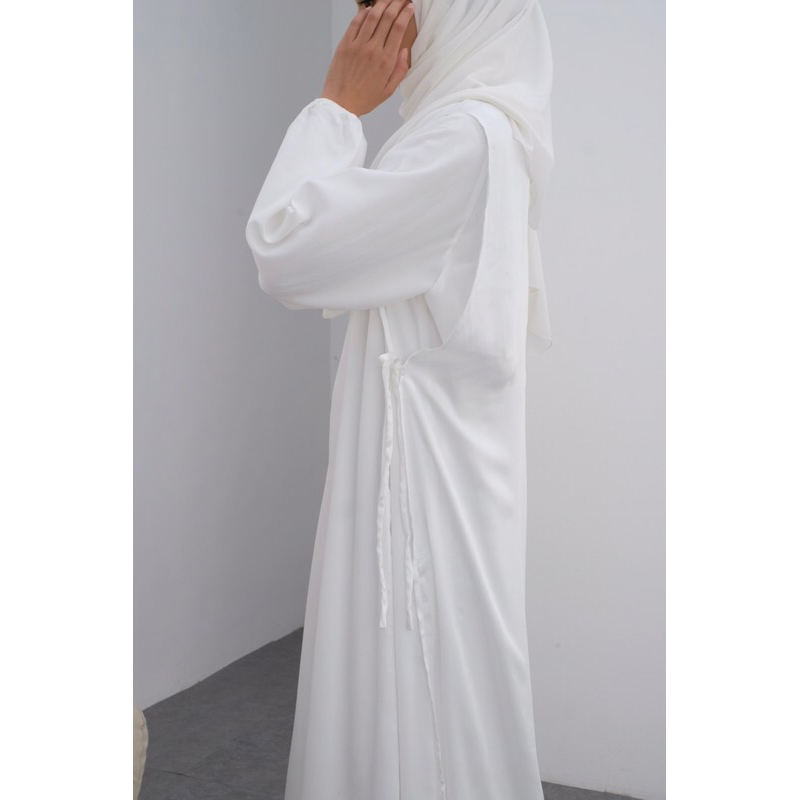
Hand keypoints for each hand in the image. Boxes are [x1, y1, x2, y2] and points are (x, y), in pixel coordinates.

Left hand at [321, 0, 415, 116]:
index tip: (410, 7)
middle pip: (387, 17)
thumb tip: (404, 51)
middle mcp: (373, 49)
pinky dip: (363, 12)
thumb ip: (400, 70)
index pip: (399, 28)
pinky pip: (355, 22)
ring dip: (382, 3)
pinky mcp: (345, 44)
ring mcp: (357, 45)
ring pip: (372, 16)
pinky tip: (370, 9)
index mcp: (386, 61)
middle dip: (397, 3)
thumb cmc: (364, 99)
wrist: (340, 104)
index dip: (406, 13)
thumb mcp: (388, 90)